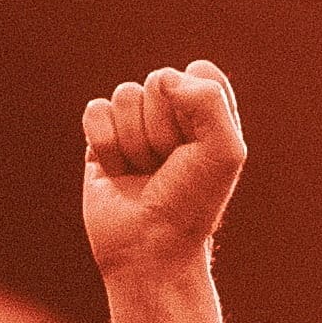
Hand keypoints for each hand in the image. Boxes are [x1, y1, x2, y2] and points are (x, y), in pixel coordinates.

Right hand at [80, 62, 242, 322]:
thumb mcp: (225, 152)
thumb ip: (210, 99)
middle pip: (158, 79)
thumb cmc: (192, 205)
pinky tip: (117, 172)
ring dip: (136, 141)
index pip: (200, 72)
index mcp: (208, 117)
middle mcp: (172, 117)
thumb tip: (164, 79)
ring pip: (125, 95)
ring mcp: (135, 127)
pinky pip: (96, 110)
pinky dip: (107, 143)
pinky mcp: (102, 141)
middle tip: (170, 168)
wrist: (151, 250)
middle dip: (164, 128)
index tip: (199, 146)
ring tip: (145, 175)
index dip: (196, 105)